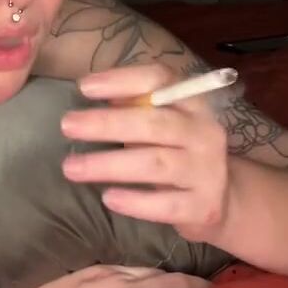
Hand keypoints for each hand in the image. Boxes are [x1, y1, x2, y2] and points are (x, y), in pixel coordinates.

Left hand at [59, 64, 228, 242]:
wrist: (221, 198)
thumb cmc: (176, 151)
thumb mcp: (162, 122)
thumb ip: (134, 106)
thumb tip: (92, 90)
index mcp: (192, 103)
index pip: (160, 80)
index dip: (122, 81)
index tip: (84, 88)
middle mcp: (204, 132)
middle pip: (154, 123)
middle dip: (106, 123)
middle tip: (66, 125)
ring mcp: (208, 170)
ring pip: (155, 164)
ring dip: (109, 164)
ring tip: (72, 167)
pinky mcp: (204, 207)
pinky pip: (166, 204)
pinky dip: (136, 202)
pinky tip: (108, 198)